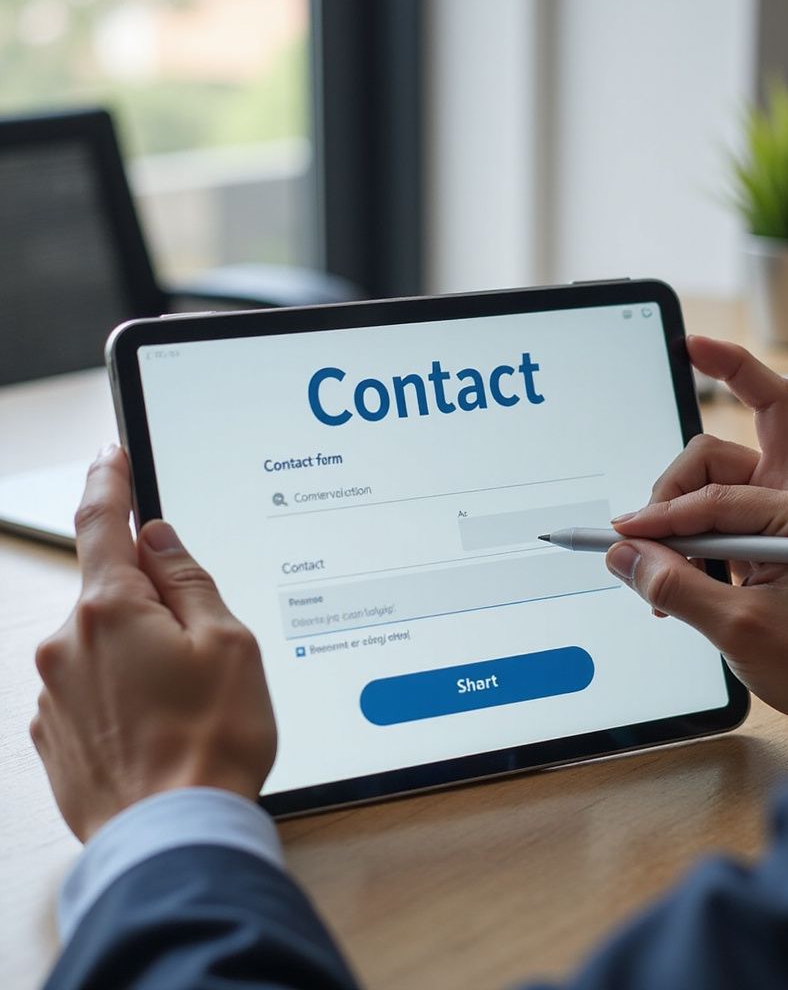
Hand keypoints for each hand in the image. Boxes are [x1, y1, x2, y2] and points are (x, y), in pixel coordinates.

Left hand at [30, 446, 276, 841]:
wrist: (173, 837)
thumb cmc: (211, 743)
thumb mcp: (228, 643)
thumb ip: (190, 580)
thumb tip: (160, 540)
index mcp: (111, 612)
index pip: (103, 523)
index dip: (111, 482)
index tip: (113, 456)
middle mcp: (67, 646)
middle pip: (113, 591)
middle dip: (154, 601)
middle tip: (205, 643)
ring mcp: (54, 694)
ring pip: (104, 643)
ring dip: (142, 652)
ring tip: (190, 704)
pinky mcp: (53, 734)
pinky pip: (92, 687)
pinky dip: (125, 691)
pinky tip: (163, 726)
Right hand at [605, 336, 787, 741]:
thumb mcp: (739, 629)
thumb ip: (673, 587)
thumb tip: (624, 556)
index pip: (710, 497)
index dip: (660, 517)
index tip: (623, 538)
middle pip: (717, 454)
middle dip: (673, 487)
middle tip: (648, 538)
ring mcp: (785, 516)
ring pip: (712, 481)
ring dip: (679, 516)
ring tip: (664, 569)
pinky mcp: (774, 537)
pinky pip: (719, 515)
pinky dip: (692, 539)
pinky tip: (680, 580)